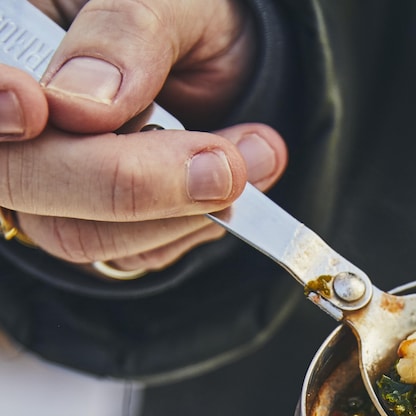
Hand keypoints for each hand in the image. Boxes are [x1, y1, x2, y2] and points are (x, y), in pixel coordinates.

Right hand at [0, 0, 286, 273]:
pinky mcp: (100, 224)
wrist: (231, 57)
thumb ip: (125, 35)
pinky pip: (133, 252)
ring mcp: (53, 180)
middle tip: (222, 165)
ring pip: (77, 235)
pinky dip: (194, 224)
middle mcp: (16, 125)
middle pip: (22, 180)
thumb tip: (82, 103)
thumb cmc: (188, 16)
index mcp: (12, 44)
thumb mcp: (167, 1)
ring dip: (178, 210)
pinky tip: (234, 180)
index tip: (29, 104)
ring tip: (253, 155)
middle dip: (127, 183)